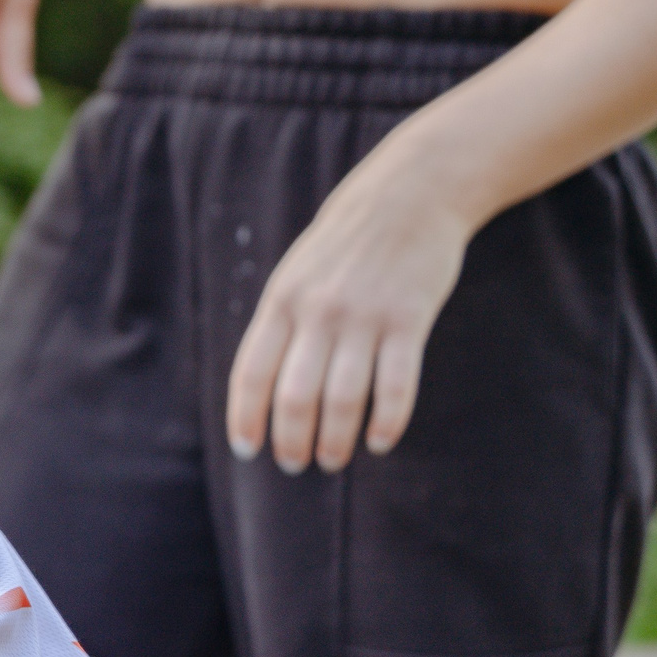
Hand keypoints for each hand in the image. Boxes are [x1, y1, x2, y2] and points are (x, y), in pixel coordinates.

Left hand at [225, 162, 477, 472]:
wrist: (411, 192)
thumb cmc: (347, 243)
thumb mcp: (297, 273)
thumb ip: (282, 324)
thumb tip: (264, 390)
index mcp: (282, 301)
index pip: (252, 373)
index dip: (245, 417)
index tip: (248, 451)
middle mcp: (318, 311)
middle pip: (294, 396)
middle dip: (291, 440)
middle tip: (296, 464)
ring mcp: (364, 316)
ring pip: (342, 399)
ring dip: (334, 441)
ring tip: (333, 461)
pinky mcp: (408, 319)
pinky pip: (395, 385)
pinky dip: (387, 422)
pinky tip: (380, 442)